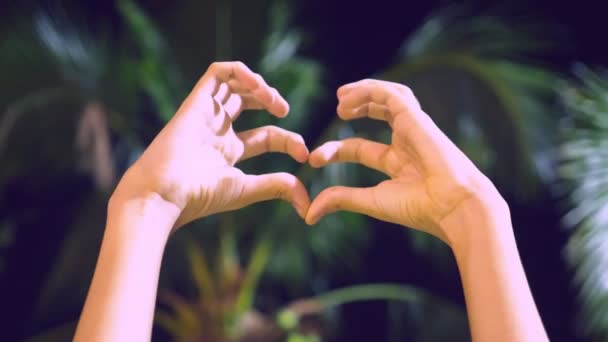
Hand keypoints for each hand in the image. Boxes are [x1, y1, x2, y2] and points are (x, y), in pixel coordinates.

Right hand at [113, 61, 310, 228]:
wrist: (166, 192)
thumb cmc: (200, 195)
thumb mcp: (247, 188)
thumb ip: (277, 187)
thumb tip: (307, 202)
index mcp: (229, 152)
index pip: (266, 136)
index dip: (289, 140)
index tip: (304, 154)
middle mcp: (218, 130)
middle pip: (248, 103)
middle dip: (271, 101)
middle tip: (283, 111)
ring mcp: (207, 114)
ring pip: (234, 84)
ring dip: (259, 85)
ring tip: (272, 100)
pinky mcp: (197, 101)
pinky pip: (218, 72)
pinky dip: (241, 72)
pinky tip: (258, 87)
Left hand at [306, 79, 503, 245]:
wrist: (452, 206)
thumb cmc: (419, 208)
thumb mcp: (371, 201)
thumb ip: (341, 200)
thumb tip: (309, 215)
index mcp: (398, 164)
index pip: (361, 148)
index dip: (335, 150)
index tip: (314, 160)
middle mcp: (406, 143)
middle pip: (378, 115)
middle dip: (356, 107)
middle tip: (337, 108)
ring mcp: (413, 129)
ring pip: (388, 98)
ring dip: (363, 93)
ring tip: (341, 97)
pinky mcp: (417, 118)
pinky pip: (392, 94)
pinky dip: (370, 90)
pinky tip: (349, 97)